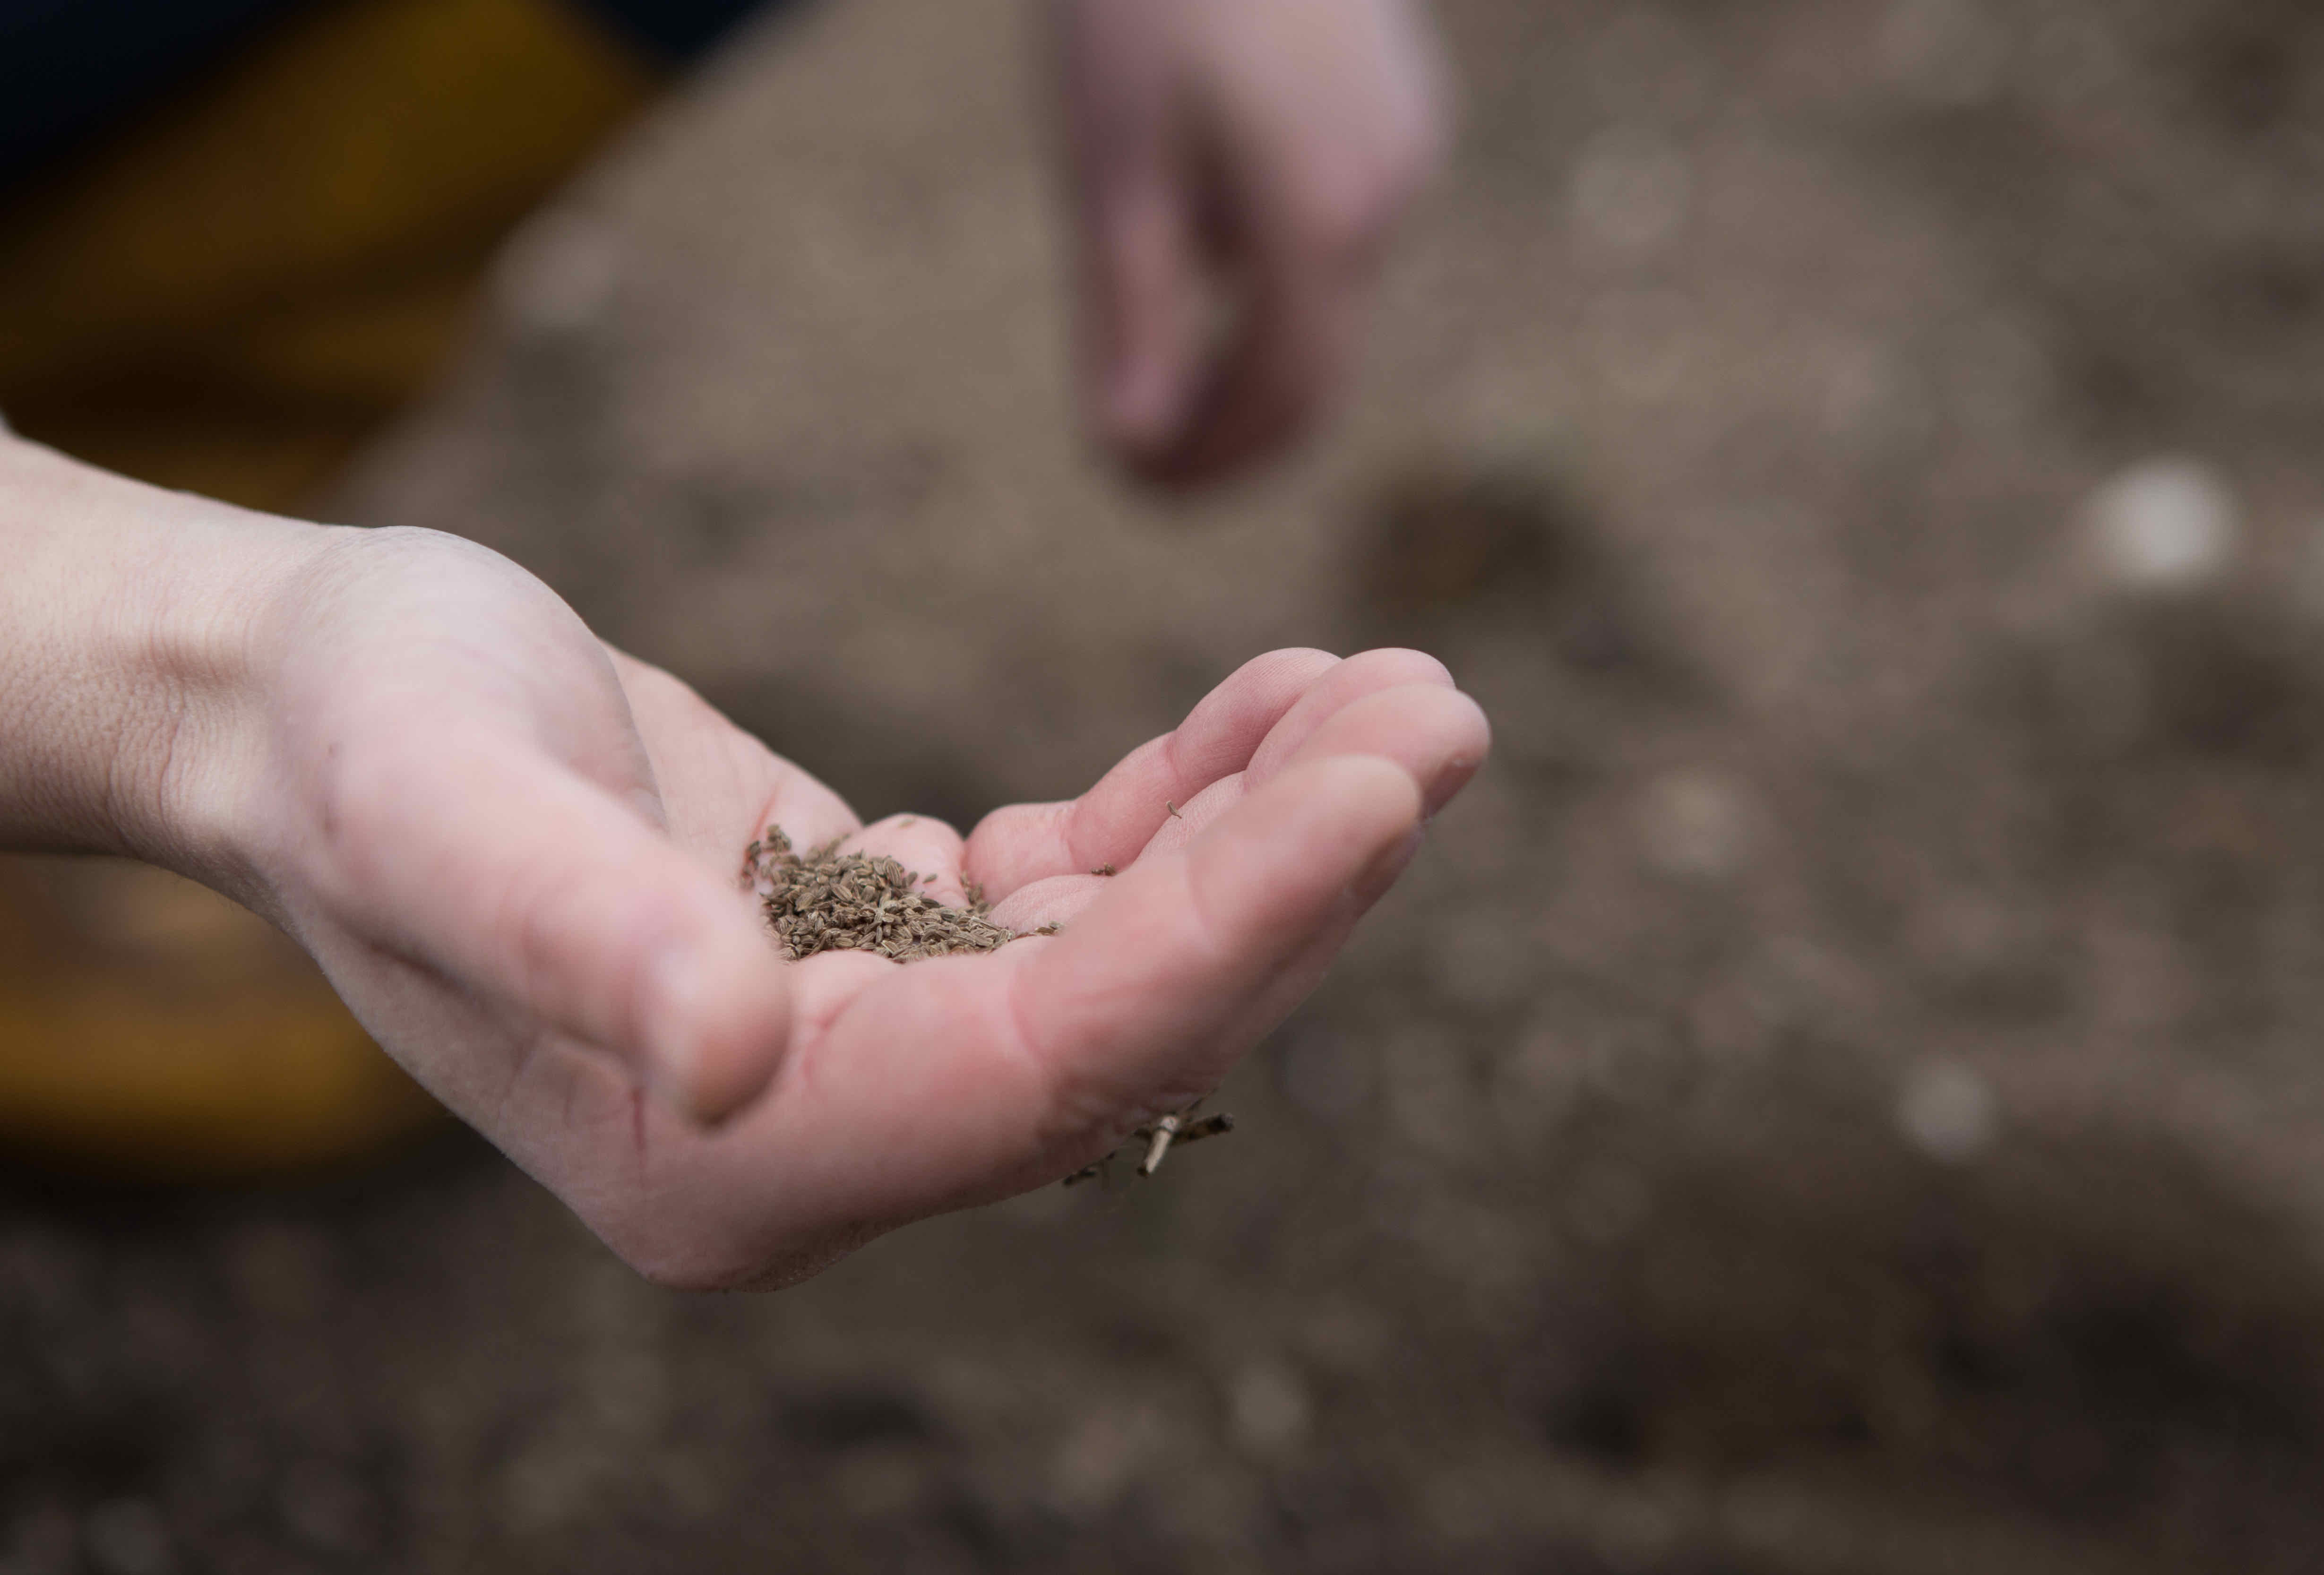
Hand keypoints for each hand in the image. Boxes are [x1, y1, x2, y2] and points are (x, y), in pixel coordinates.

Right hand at [230, 528, 1486, 1287]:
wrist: (308, 709)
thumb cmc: (349, 746)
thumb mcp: (430, 814)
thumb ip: (574, 938)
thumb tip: (741, 1051)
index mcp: (729, 1164)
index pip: (1045, 1068)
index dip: (1224, 931)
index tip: (1381, 787)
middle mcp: (821, 1138)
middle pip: (1125, 1025)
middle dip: (1296, 876)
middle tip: (1439, 712)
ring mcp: (862, 1051)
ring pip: (1129, 959)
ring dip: (1271, 832)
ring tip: (1397, 690)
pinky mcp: (882, 951)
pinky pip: (1076, 896)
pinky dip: (1180, 808)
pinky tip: (1270, 709)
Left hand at [1054, 0, 1449, 485]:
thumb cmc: (1141, 8)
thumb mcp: (1112, 170)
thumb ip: (1131, 316)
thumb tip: (1130, 453)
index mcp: (1314, 218)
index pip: (1281, 396)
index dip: (1211, 461)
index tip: (1135, 488)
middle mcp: (1385, 193)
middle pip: (1313, 361)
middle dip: (1229, 423)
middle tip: (1137, 456)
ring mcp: (1409, 150)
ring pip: (1321, 293)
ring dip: (1243, 337)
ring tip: (1156, 333)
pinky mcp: (1407, 114)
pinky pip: (1339, 227)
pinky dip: (1274, 262)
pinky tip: (1212, 219)